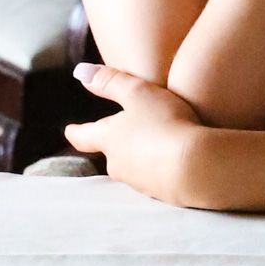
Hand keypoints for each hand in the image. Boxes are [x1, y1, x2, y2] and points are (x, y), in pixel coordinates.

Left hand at [65, 63, 205, 204]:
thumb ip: (110, 81)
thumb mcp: (137, 93)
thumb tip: (81, 72)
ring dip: (141, 157)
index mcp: (110, 139)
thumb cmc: (164, 124)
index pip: (85, 137)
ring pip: (134, 168)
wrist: (195, 167)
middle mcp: (119, 164)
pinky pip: (157, 179)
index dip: (76, 132)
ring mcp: (140, 182)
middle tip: (124, 134)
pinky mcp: (161, 194)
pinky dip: (161, 169)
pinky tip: (176, 162)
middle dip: (116, 145)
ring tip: (157, 145)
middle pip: (111, 154)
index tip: (69, 130)